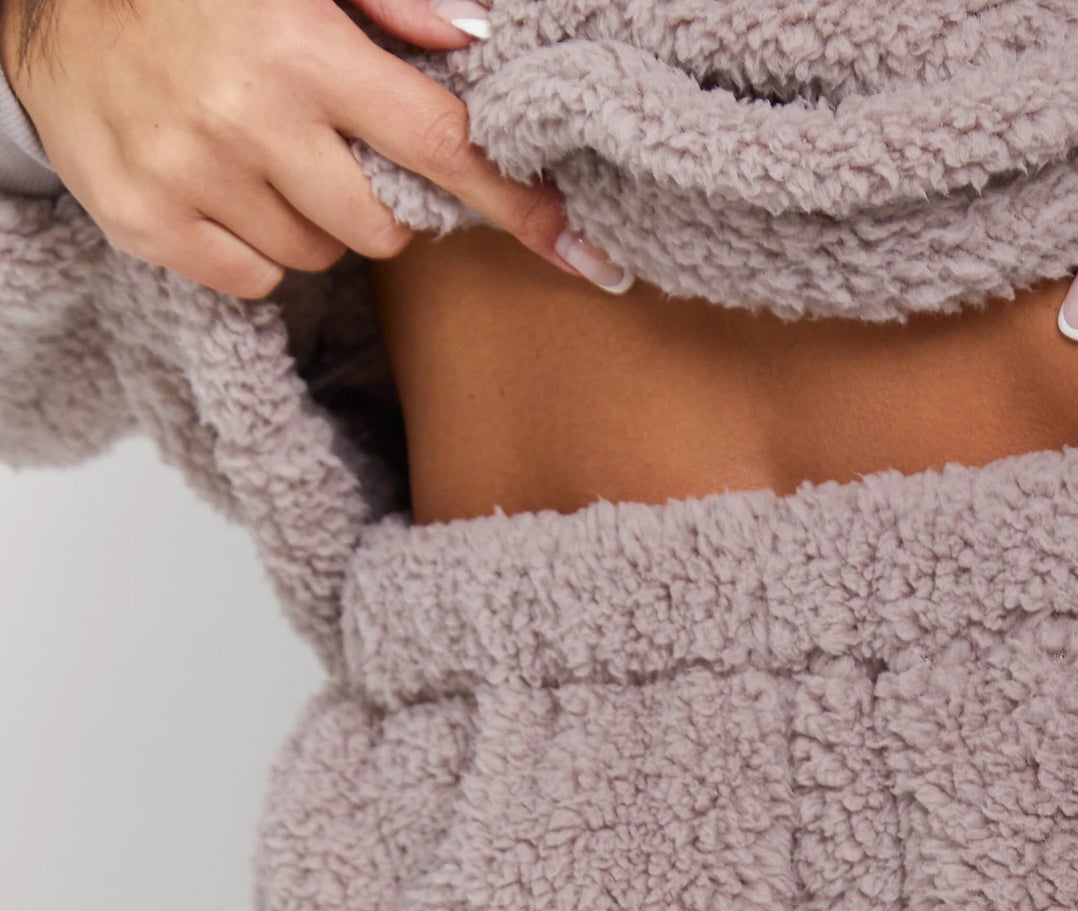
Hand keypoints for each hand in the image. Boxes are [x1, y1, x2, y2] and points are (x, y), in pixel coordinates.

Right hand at [0, 0, 628, 299]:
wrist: (47, 0)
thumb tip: (477, 36)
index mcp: (299, 49)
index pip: (444, 146)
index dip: (520, 203)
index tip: (587, 253)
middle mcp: (247, 119)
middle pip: (384, 225)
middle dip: (378, 196)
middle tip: (330, 142)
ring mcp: (192, 177)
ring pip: (319, 256)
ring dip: (310, 218)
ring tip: (258, 148)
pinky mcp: (147, 223)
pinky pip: (253, 278)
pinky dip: (251, 243)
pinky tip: (219, 179)